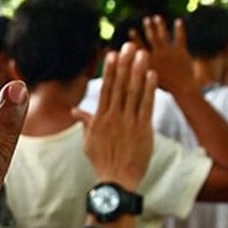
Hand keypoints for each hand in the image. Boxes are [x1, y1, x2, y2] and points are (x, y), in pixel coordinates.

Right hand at [72, 43, 156, 191]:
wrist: (116, 182)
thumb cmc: (102, 162)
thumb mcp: (89, 142)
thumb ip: (85, 123)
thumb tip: (75, 112)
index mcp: (100, 119)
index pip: (106, 89)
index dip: (110, 70)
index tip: (113, 54)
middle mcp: (113, 118)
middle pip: (120, 86)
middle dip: (125, 64)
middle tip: (129, 46)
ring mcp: (128, 124)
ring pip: (133, 93)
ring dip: (138, 71)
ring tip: (143, 54)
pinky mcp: (142, 131)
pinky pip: (146, 106)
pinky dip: (149, 90)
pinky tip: (152, 75)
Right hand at [130, 15, 197, 95]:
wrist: (182, 89)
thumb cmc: (164, 87)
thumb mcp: (147, 82)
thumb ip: (138, 72)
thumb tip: (126, 71)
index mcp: (150, 61)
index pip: (140, 47)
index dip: (135, 39)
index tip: (131, 30)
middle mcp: (159, 54)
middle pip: (152, 38)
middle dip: (148, 28)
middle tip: (146, 19)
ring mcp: (170, 52)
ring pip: (164, 35)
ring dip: (160, 25)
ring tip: (157, 17)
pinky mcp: (182, 51)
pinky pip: (180, 37)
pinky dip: (179, 29)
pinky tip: (178, 21)